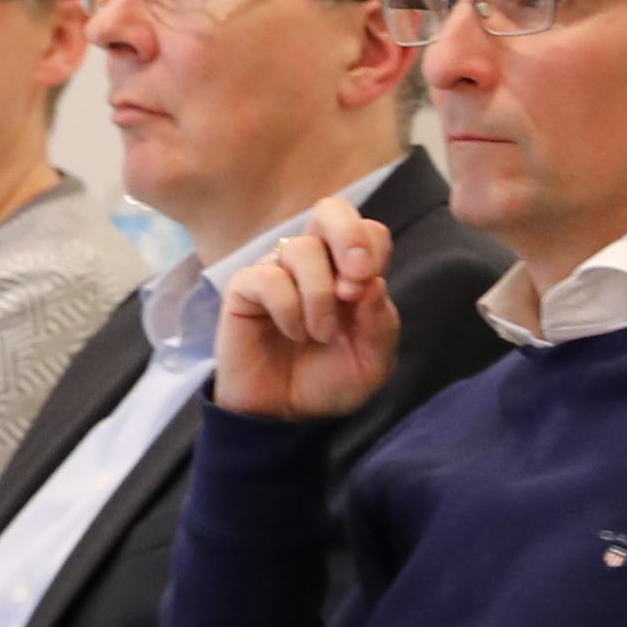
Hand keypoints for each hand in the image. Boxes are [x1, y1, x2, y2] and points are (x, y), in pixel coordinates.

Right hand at [211, 204, 408, 421]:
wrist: (282, 417)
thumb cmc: (327, 383)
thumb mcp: (371, 364)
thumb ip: (381, 326)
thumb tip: (375, 284)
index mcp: (349, 272)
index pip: (368, 230)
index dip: (372, 248)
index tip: (368, 287)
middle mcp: (314, 263)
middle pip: (331, 210)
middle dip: (348, 236)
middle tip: (354, 279)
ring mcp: (278, 272)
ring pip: (301, 249)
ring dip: (319, 296)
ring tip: (319, 335)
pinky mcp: (245, 289)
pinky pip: (268, 277)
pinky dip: (288, 307)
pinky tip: (292, 332)